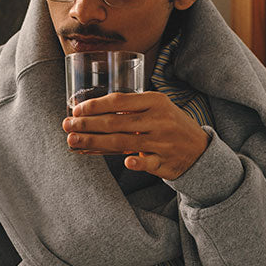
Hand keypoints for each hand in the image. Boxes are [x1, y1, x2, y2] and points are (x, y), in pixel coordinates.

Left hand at [62, 90, 209, 180]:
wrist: (198, 149)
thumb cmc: (169, 125)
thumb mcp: (155, 108)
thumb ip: (129, 109)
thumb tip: (90, 112)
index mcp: (155, 101)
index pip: (119, 101)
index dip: (95, 106)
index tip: (76, 110)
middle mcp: (158, 120)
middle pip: (116, 123)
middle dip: (88, 125)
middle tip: (67, 127)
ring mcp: (162, 142)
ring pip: (124, 143)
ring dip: (95, 143)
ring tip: (74, 142)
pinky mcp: (165, 162)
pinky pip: (148, 163)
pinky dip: (137, 163)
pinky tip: (124, 163)